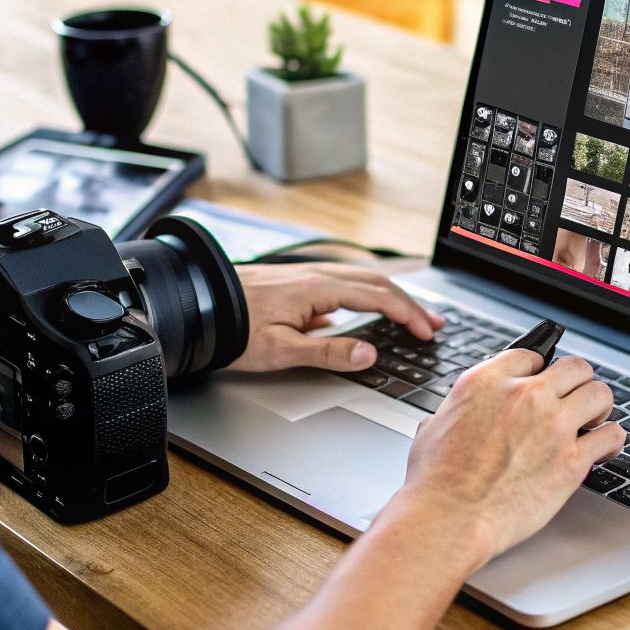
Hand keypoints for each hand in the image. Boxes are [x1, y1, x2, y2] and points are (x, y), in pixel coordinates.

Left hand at [231, 262, 443, 373]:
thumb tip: (370, 353)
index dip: (407, 315)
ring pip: (360, 281)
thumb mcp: (281, 351)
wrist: (197, 308)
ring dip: (390, 297)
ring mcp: (305, 277)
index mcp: (317, 289)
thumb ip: (329, 352)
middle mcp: (315, 276)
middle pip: (376, 284)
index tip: (426, 332)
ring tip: (408, 314)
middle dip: (408, 303)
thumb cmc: (232, 330)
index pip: (378, 298)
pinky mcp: (295, 284)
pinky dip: (366, 296)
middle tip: (432, 322)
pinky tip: (362, 314)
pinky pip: (342, 284)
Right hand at [389, 351, 626, 566]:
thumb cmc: (435, 482)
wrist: (449, 518)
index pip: (532, 355)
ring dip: (599, 406)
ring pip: (600, 394)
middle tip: (575, 399)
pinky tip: (604, 446)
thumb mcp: (434, 426)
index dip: (540, 370)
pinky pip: (612, 435)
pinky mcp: (572, 460)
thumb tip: (459, 416)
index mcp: (488, 381)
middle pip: (574, 367)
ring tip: (594, 420)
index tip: (543, 382)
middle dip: (576, 383)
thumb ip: (458, 411)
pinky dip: (611, 439)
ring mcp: (553, 425)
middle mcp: (525, 395)